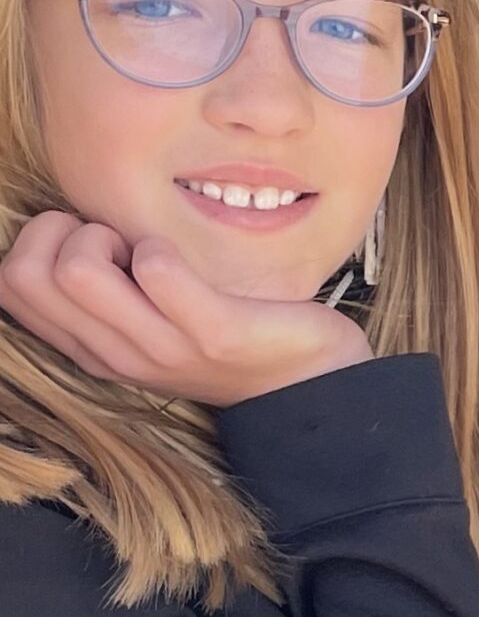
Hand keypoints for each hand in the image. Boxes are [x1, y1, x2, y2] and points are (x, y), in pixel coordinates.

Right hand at [0, 210, 369, 406]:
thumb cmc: (226, 334)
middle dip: (66, 231)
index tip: (95, 243)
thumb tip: (63, 230)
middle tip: (122, 241)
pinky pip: (157, 271)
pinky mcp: (214, 335)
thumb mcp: (149, 321)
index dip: (39, 243)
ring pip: (77, 270)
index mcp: (91, 347)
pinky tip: (185, 259)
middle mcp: (116, 354)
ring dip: (110, 234)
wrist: (310, 387)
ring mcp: (162, 349)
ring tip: (150, 250)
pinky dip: (163, 247)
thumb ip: (102, 291)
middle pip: (28, 274)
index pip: (9, 287)